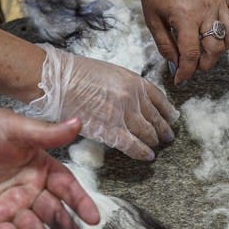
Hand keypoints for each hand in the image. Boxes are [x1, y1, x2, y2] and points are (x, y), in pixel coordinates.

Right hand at [26, 44, 177, 161]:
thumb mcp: (110, 72)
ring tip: (157, 146)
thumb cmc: (76, 74)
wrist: (57, 81)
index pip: (159, 98)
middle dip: (164, 129)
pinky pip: (133, 145)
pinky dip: (143, 152)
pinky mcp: (111, 131)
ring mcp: (124, 115)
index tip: (171, 117)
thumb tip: (135, 100)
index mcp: (134, 81)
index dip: (167, 110)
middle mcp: (134, 98)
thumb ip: (126, 86)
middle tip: (168, 136)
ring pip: (148, 133)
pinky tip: (148, 156)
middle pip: (156, 118)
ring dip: (154, 141)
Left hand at [137, 0, 228, 84]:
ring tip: (210, 47)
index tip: (181, 79)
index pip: (192, 54)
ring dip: (224, 46)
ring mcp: (217, 2)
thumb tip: (177, 64)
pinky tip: (226, 26)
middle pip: (215, 47)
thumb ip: (165, 45)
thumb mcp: (152, 20)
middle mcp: (205, 11)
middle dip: (205, 63)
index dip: (186, 72)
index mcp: (185, 17)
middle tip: (195, 63)